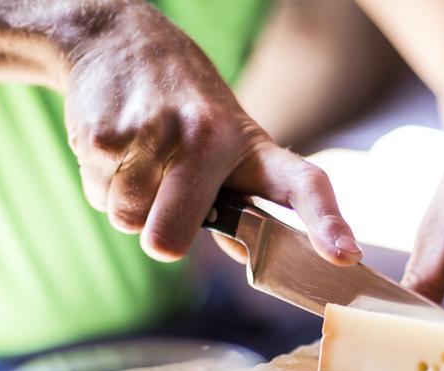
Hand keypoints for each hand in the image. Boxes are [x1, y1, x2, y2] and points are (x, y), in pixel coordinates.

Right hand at [62, 1, 360, 264]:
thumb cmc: (185, 110)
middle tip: (166, 198)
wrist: (118, 40)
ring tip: (142, 158)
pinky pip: (98, 198)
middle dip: (161, 235)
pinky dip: (102, 184)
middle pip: (170, 238)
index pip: (303, 184)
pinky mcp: (105, 133)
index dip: (326, 222)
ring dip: (129, 204)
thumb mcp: (228, 146)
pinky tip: (118, 147)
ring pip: (129, 220)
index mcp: (252, 147)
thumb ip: (239, 205)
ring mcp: (154, 133)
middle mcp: (208, 139)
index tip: (345, 255)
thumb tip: (247, 256)